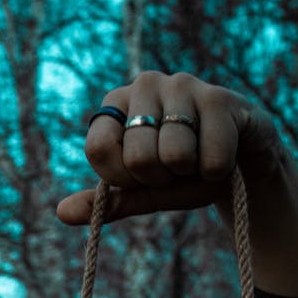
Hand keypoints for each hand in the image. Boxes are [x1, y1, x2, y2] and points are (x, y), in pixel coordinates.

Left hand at [57, 70, 297, 295]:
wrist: (235, 163)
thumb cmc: (179, 174)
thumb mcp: (139, 192)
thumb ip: (104, 203)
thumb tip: (61, 213)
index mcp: (115, 105)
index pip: (98, 149)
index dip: (120, 178)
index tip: (137, 178)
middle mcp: (144, 85)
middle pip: (137, 159)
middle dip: (159, 178)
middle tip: (174, 168)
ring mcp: (183, 84)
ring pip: (175, 156)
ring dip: (190, 173)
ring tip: (196, 158)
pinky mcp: (220, 96)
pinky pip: (211, 158)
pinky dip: (216, 171)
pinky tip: (221, 154)